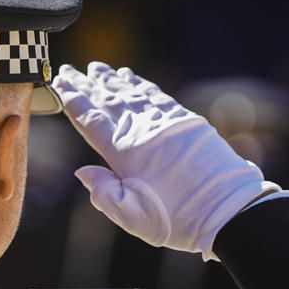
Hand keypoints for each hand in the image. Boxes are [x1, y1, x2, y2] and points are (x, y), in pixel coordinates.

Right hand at [52, 62, 279, 260]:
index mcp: (126, 153)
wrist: (230, 210)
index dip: (73, 99)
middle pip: (109, 101)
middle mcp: (144, 130)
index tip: (59, 83)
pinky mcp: (187, 122)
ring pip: (133, 94)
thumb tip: (82, 171)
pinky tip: (132, 79)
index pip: (91, 119)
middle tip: (70, 70)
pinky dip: (141, 85)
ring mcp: (167, 123)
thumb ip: (103, 194)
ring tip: (98, 69)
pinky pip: (157, 96)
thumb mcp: (133, 218)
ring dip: (113, 80)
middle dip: (87, 84)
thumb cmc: (179, 219)